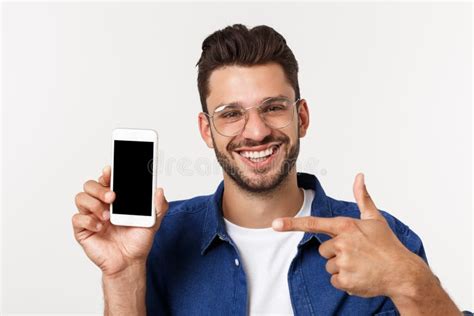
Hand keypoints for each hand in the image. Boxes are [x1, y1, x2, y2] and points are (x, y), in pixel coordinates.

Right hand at [72, 165, 168, 276]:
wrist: (130, 262)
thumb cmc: (138, 242)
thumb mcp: (153, 222)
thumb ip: (158, 206)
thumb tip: (159, 190)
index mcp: (116, 200)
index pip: (106, 180)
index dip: (106, 174)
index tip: (110, 171)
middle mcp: (101, 205)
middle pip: (90, 185)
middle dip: (99, 188)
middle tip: (112, 197)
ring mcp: (91, 217)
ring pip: (81, 198)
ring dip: (93, 204)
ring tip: (107, 216)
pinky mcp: (83, 230)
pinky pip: (76, 218)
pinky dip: (88, 221)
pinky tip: (100, 228)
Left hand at [272, 173, 421, 297]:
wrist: (402, 273)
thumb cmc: (387, 245)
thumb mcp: (374, 219)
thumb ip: (362, 197)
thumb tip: (359, 176)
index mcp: (346, 226)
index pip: (313, 223)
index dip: (291, 223)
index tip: (274, 224)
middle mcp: (342, 243)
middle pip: (323, 250)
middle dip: (336, 253)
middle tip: (357, 254)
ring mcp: (343, 262)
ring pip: (329, 266)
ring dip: (341, 268)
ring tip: (361, 265)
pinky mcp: (345, 280)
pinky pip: (335, 280)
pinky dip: (346, 281)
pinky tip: (361, 276)